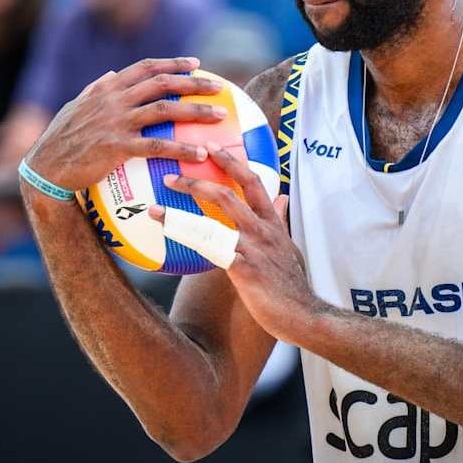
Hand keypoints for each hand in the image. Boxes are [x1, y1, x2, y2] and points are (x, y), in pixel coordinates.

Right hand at [22, 57, 225, 192]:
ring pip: (163, 109)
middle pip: (161, 83)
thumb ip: (94, 90)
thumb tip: (109, 76)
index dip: (172, 63)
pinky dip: (181, 148)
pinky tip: (200, 155)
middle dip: (193, 82)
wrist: (44, 167)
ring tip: (219, 116)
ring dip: (195, 110)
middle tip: (219, 87)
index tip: (196, 64)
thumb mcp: (75, 108)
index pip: (145, 68)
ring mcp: (115, 122)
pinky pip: (156, 145)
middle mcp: (113, 100)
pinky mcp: (116, 146)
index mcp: (106, 89)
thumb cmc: (59, 140)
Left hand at [150, 143, 320, 343]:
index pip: (253, 182)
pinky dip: (188, 237)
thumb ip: (281, 220)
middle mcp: (262, 230)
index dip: (232, 162)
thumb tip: (282, 198)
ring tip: (159, 202)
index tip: (211, 146)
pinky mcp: (244, 270)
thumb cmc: (293, 285)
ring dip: (184, 206)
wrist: (304, 315)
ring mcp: (253, 249)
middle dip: (200, 178)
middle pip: (230, 193)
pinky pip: (210, 249)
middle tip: (175, 168)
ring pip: (215, 218)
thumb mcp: (290, 246)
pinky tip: (166, 233)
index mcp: (272, 223)